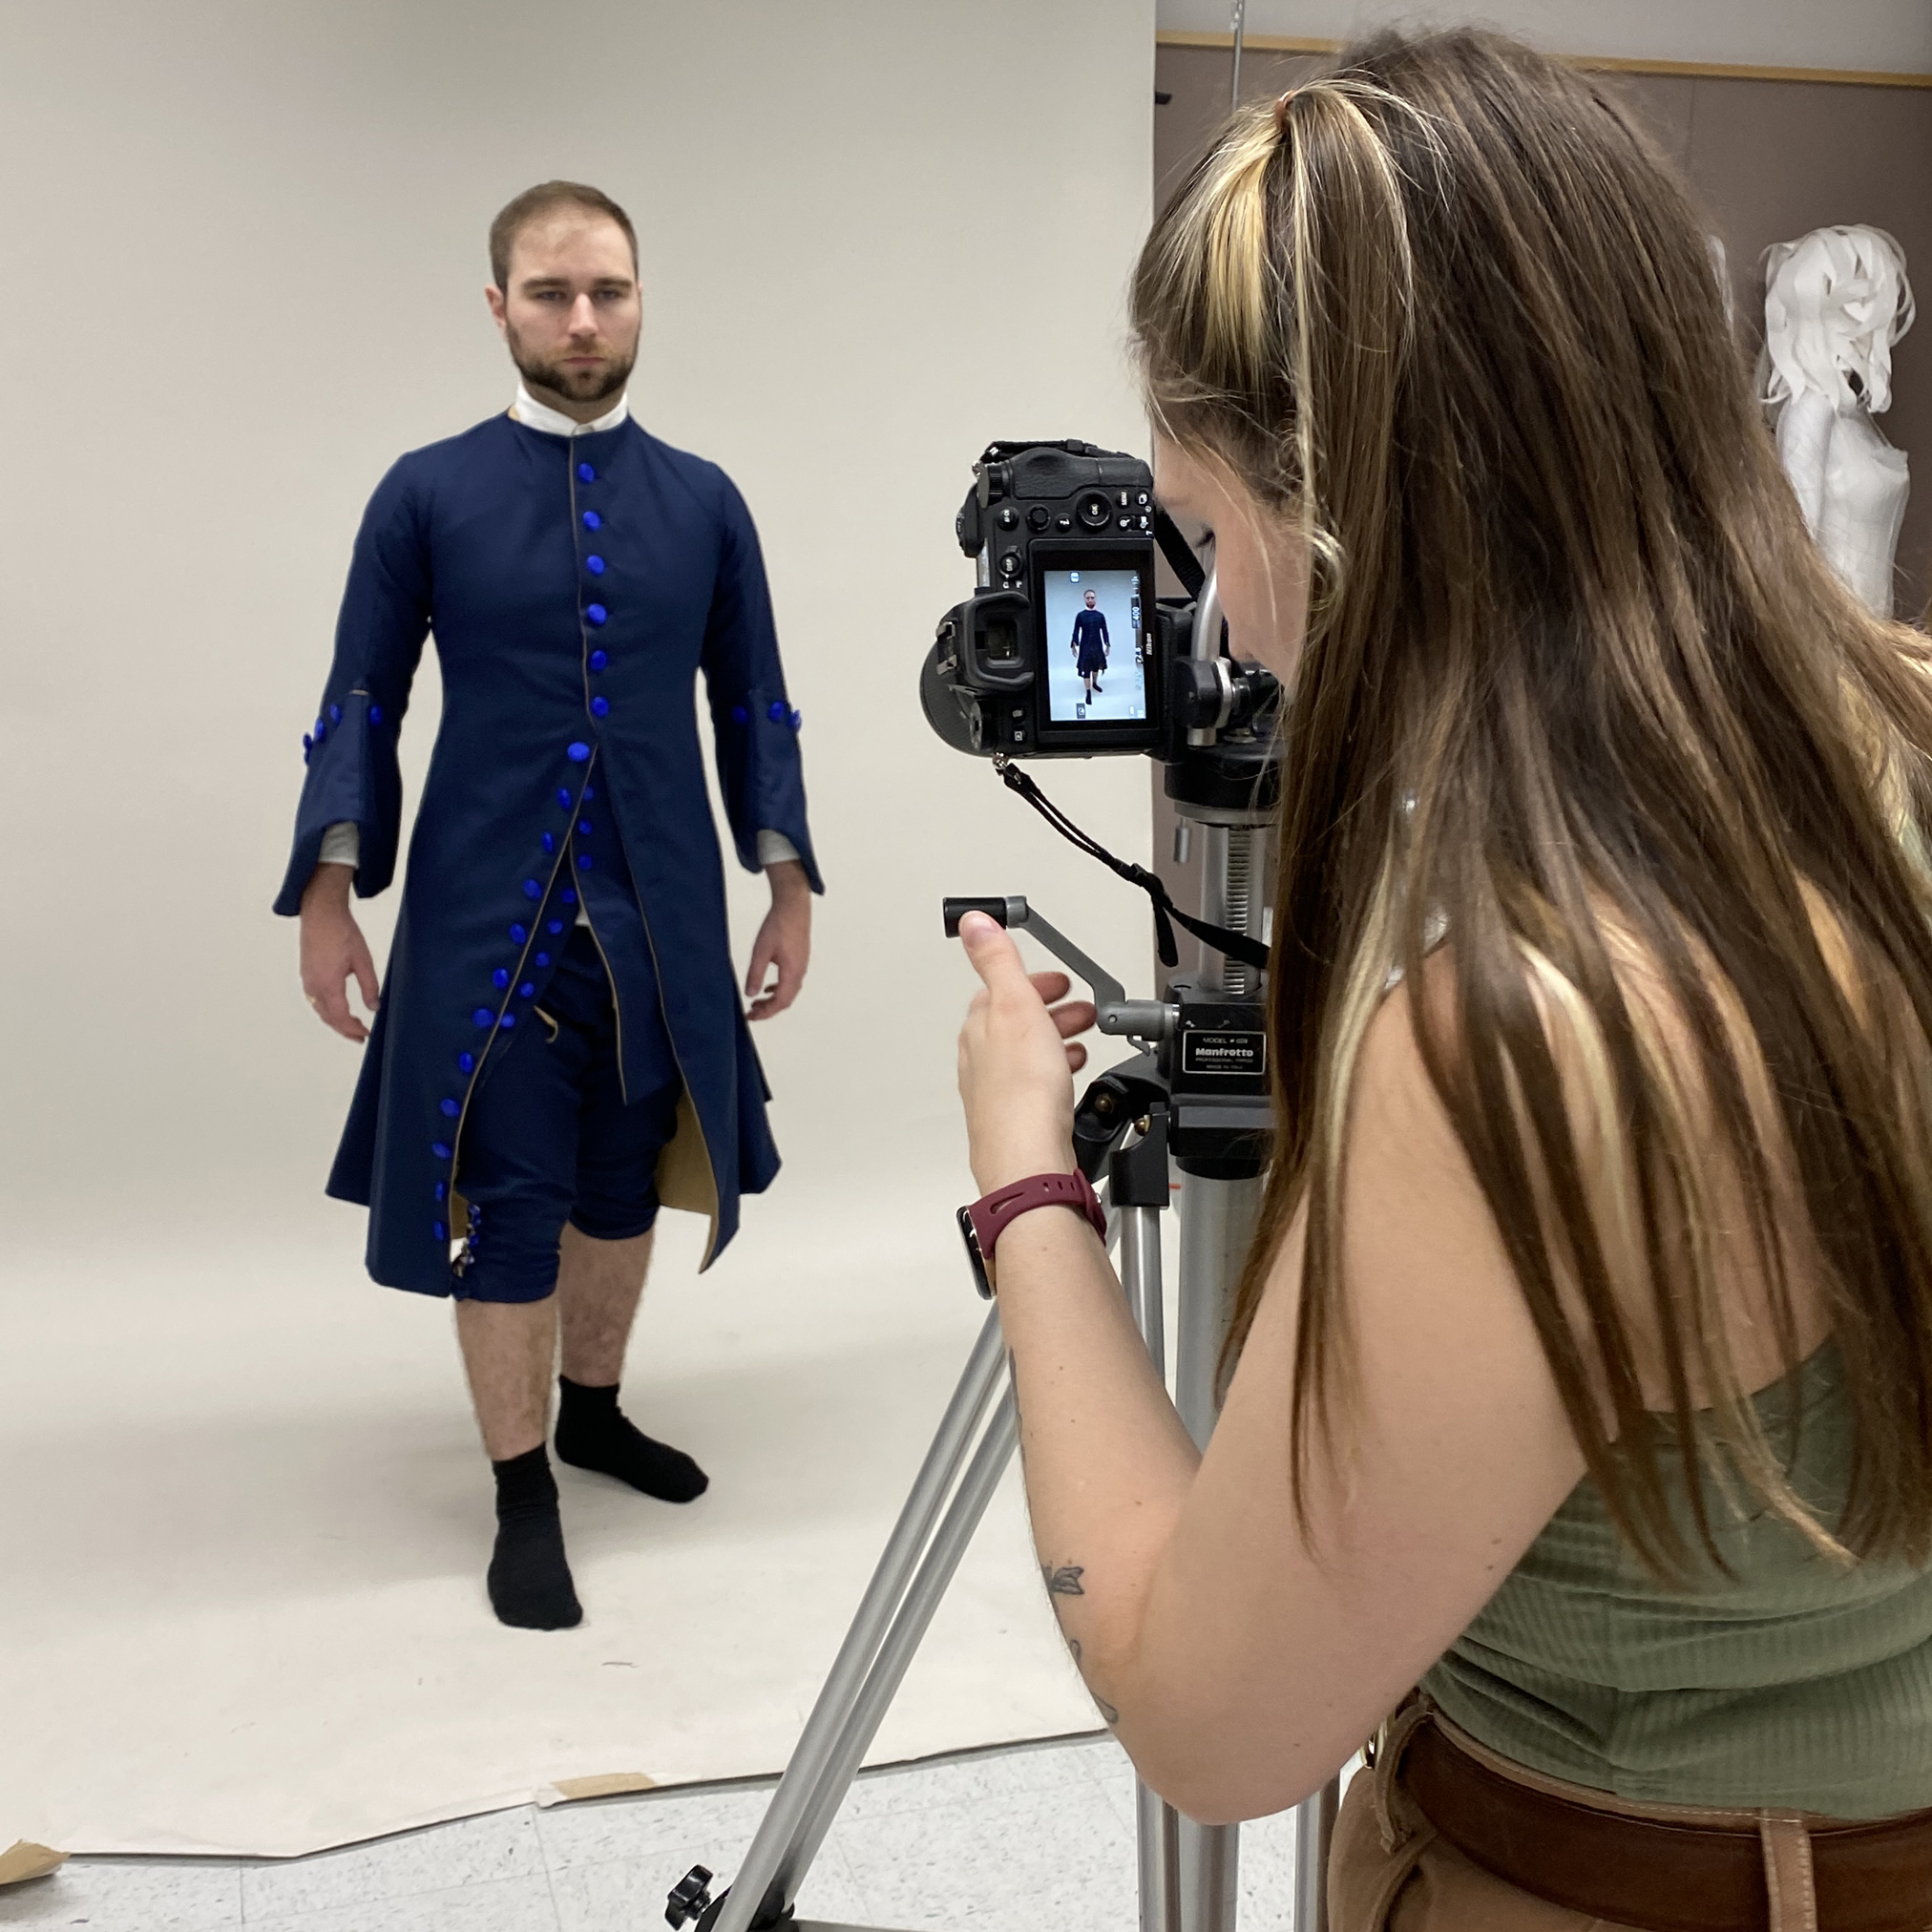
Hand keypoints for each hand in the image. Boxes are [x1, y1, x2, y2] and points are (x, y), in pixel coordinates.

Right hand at [299, 864, 378, 1041]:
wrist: (321, 913)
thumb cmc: (342, 933)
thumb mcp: (363, 961)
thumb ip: (370, 987)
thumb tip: (375, 1008)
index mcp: (328, 984)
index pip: (340, 1017)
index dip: (353, 1030)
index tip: (366, 1035)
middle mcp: (314, 986)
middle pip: (328, 1017)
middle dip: (344, 1030)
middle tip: (360, 1036)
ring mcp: (307, 980)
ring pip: (319, 1010)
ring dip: (335, 1021)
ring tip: (351, 1025)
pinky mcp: (306, 973)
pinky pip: (315, 1000)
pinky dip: (326, 1010)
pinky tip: (337, 1008)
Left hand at [746, 859, 810, 1020]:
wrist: (793, 906)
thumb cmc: (778, 925)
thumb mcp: (761, 951)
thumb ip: (755, 974)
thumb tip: (750, 994)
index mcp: (791, 972)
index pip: (779, 1002)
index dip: (765, 1013)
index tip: (750, 1017)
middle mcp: (799, 972)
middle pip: (786, 1000)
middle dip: (769, 1010)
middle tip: (751, 1014)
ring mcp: (801, 966)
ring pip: (789, 992)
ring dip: (773, 1000)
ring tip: (756, 1003)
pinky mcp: (799, 959)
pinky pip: (791, 982)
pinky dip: (778, 990)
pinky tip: (768, 988)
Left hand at [956, 912, 1096, 1193]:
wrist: (1029, 1160)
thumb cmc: (1021, 1092)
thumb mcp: (1014, 1006)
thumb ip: (997, 961)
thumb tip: (972, 921)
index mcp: (979, 1028)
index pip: (999, 991)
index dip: (1033, 981)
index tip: (1059, 979)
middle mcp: (982, 1060)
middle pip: (1016, 1023)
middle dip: (1050, 1010)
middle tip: (1081, 1009)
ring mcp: (997, 1092)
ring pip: (1027, 1055)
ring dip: (1056, 1040)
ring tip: (1083, 1041)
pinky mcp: (1016, 1119)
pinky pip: (1036, 1085)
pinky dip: (1056, 1071)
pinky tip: (1072, 1079)